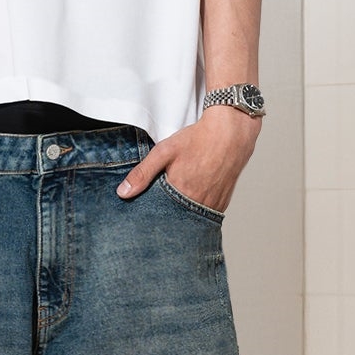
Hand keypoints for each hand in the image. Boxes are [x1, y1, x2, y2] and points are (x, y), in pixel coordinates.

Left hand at [115, 102, 260, 213]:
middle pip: (175, 220)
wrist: (231, 133)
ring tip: (173, 208)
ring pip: (190, 220)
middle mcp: (198, 203)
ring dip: (180, 217)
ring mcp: (212, 206)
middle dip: (164, 218)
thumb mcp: (164, 152)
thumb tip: (122, 193)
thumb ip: (142, 173)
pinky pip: (205, 216)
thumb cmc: (198, 140)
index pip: (158, 216)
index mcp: (181, 193)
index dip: (149, 216)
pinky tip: (189, 204)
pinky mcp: (222, 204)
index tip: (141, 216)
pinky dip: (195, 213)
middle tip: (156, 213)